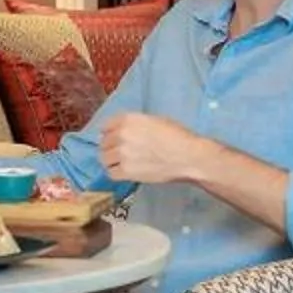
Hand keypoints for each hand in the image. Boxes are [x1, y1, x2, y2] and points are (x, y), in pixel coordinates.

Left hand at [97, 112, 214, 187]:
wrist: (188, 156)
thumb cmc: (178, 136)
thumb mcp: (155, 120)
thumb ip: (136, 124)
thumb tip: (126, 132)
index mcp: (128, 119)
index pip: (106, 126)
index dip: (110, 133)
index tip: (114, 138)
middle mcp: (121, 135)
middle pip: (103, 143)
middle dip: (110, 147)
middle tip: (119, 153)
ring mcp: (122, 154)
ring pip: (104, 159)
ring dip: (111, 161)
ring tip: (120, 163)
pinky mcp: (126, 171)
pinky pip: (111, 173)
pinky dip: (116, 173)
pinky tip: (123, 172)